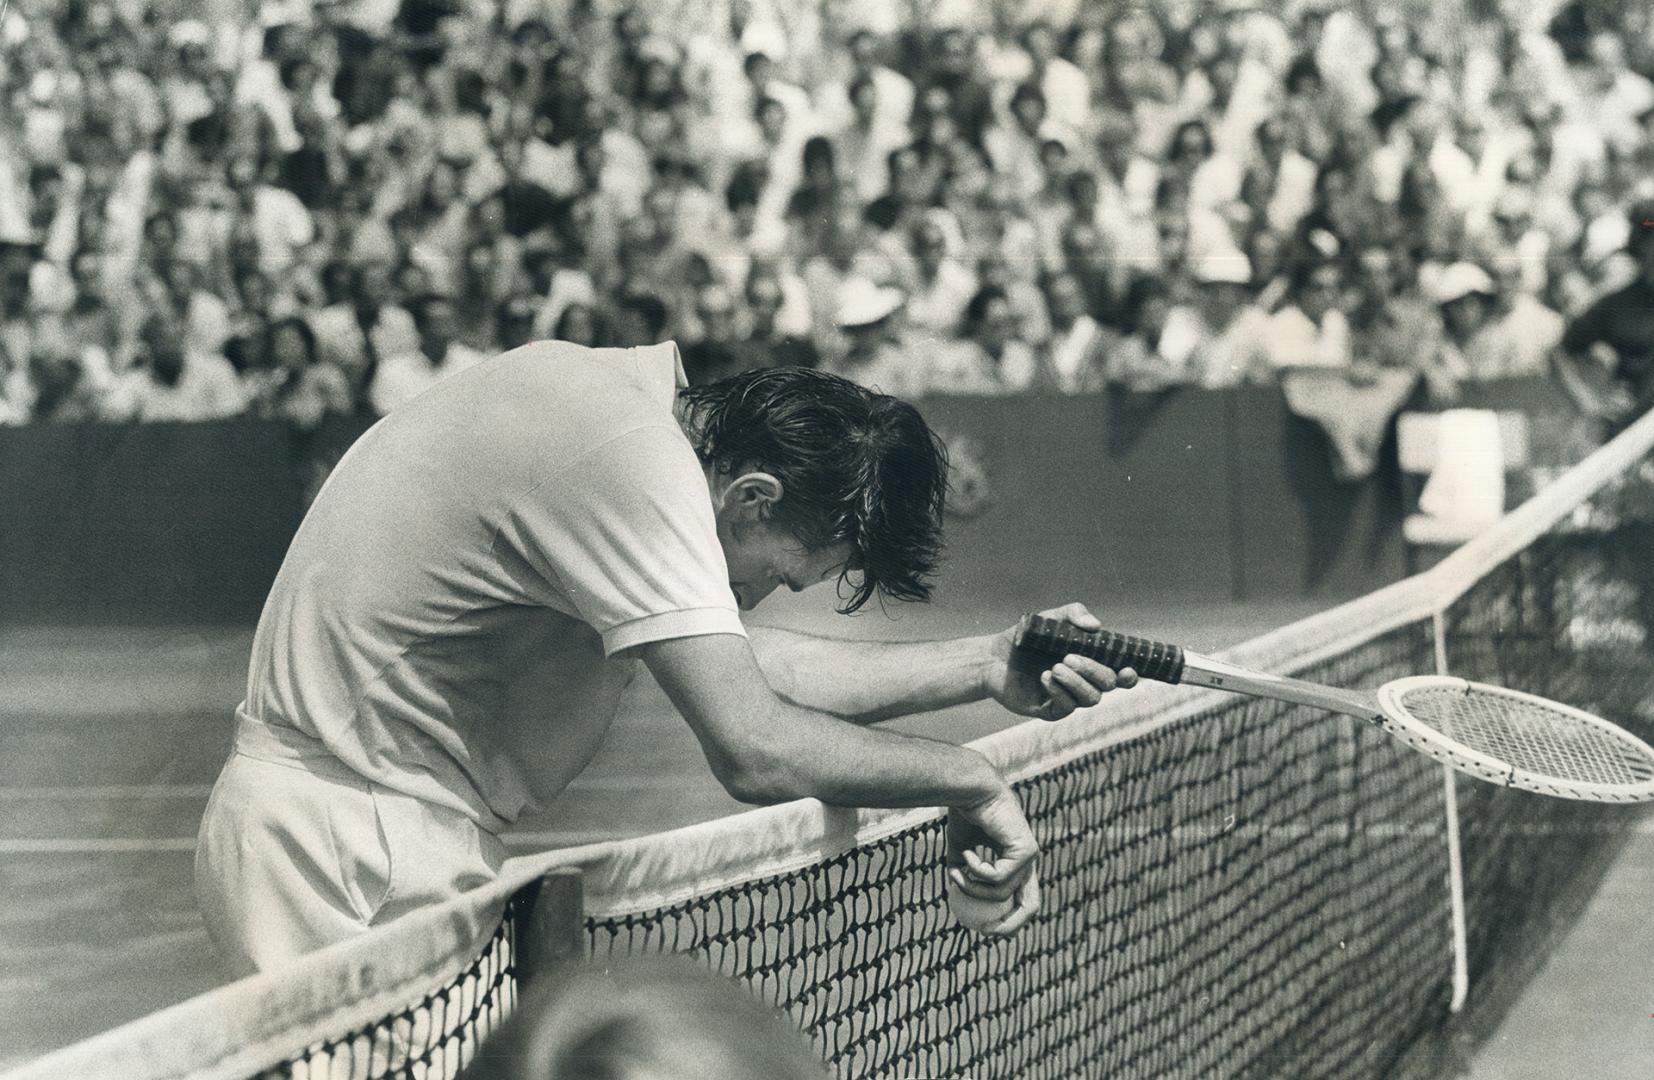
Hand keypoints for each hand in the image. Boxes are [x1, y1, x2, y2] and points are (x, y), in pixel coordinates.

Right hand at [947, 786, 1039, 934]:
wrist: (970, 789)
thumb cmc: (964, 814)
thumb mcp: (960, 849)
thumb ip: (963, 872)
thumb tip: (959, 896)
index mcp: (1016, 862)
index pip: (1021, 899)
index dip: (1007, 919)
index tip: (984, 929)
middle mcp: (1028, 861)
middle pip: (1030, 906)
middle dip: (1010, 925)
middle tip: (985, 931)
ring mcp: (1030, 856)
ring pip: (1002, 893)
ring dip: (973, 888)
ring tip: (958, 870)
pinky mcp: (1027, 850)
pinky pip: (998, 878)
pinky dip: (976, 871)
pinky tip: (968, 852)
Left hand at [983, 602, 1138, 720]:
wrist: (992, 657)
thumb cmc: (1026, 638)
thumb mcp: (1050, 619)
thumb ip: (1073, 614)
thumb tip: (1096, 625)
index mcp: (1091, 661)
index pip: (1120, 673)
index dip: (1130, 675)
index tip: (1128, 669)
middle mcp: (1084, 682)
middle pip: (1107, 684)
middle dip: (1093, 670)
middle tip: (1068, 657)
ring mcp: (1069, 697)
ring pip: (1090, 698)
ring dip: (1076, 682)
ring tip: (1054, 667)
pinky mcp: (1050, 709)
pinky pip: (1066, 707)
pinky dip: (1059, 692)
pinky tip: (1045, 677)